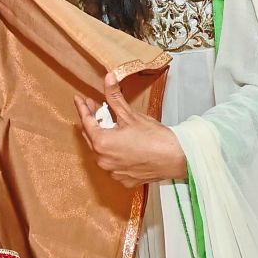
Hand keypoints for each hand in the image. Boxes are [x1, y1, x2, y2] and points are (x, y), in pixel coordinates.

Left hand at [73, 72, 186, 187]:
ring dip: (103, 138)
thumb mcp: (131, 115)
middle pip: (91, 138)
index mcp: (102, 144)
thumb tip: (108, 77)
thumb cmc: (155, 137)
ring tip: (110, 125)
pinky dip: (114, 154)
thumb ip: (114, 96)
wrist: (178, 158)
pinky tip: (122, 145)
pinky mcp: (124, 179)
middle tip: (95, 107)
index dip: (82, 109)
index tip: (79, 100)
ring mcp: (113, 172)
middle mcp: (103, 161)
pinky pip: (113, 165)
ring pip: (101, 152)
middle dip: (92, 122)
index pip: (86, 122)